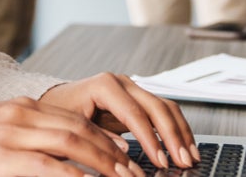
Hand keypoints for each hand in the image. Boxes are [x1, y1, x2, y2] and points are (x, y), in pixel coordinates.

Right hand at [0, 97, 141, 176]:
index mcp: (23, 108)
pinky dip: (74, 176)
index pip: (75, 119)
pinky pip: (48, 167)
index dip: (104, 136)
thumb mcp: (0, 131)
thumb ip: (31, 136)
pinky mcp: (5, 159)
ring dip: (102, 164)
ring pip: (71, 145)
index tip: (124, 153)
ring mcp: (13, 136)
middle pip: (79, 130)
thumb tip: (63, 157)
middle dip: (110, 152)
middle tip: (132, 171)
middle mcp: (22, 117)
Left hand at [40, 72, 198, 171]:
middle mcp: (122, 83)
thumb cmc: (59, 113)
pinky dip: (176, 129)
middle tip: (182, 161)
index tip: (160, 160)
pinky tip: (183, 147)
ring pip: (166, 107)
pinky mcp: (138, 99)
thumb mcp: (72, 126)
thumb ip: (98, 138)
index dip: (151, 139)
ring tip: (189, 157)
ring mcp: (132, 89)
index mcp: (105, 85)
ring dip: (180, 133)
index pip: (135, 113)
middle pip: (157, 107)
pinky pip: (163, 112)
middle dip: (172, 136)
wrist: (56, 101)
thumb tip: (125, 152)